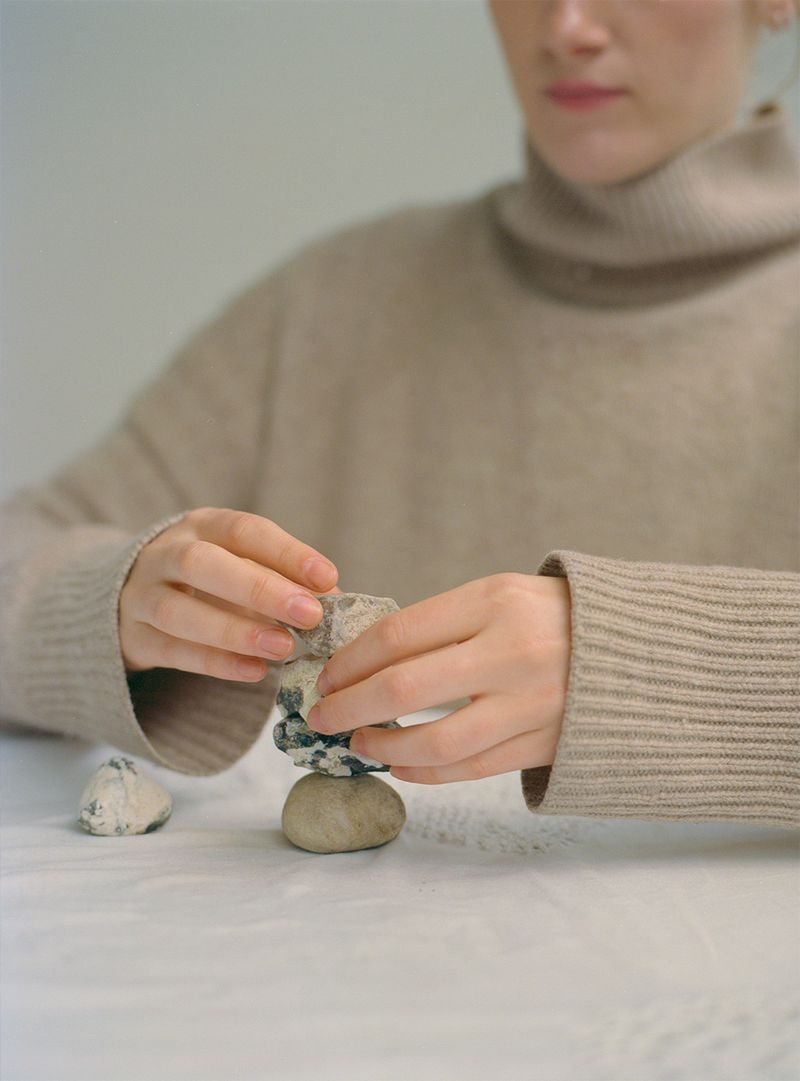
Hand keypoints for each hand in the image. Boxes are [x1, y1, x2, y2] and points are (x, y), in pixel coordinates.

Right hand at [120, 507, 338, 680]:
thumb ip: (282, 579)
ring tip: (283, 647)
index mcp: (200, 526)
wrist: (126, 599)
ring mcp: (140, 596)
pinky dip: (215, 662)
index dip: (285, 552)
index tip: (327, 577)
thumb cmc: (206, 580)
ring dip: (235, 631)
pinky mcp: (133, 638)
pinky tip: (255, 671)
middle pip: (201, 563)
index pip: (242, 530)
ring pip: (177, 611)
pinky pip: (171, 651)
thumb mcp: (240, 564)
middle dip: (258, 588)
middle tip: (308, 614)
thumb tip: (337, 602)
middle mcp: (164, 554)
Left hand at [307, 573, 570, 783]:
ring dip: (382, 746)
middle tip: (321, 716)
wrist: (642, 649)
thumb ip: (442, 623)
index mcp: (495, 601)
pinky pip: (469, 768)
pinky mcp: (543, 744)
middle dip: (348, 706)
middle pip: (404, 688)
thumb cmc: (553, 617)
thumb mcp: (501, 596)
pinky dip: (424, 772)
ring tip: (359, 741)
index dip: (350, 661)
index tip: (326, 676)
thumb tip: (365, 661)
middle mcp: (512, 652)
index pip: (398, 634)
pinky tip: (400, 763)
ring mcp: (531, 704)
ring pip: (435, 742)